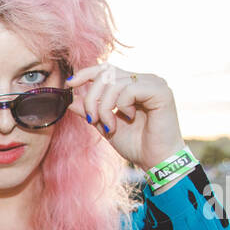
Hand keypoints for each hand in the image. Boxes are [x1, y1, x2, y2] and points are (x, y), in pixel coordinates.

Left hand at [66, 64, 185, 172]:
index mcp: (132, 84)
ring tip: (110, 126)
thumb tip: (71, 100)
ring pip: (115, 83)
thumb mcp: (105, 126)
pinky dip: (122, 105)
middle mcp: (143, 79)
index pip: (106, 69)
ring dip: (104, 107)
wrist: (155, 161)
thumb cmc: (135, 144)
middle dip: (92, 98)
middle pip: (106, 74)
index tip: (69, 84)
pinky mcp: (160, 91)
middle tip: (91, 119)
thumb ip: (91, 111)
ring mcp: (153, 83)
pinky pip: (130, 89)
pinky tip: (129, 118)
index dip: (86, 73)